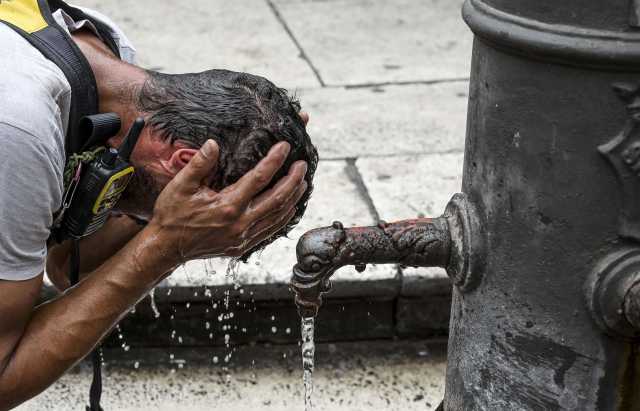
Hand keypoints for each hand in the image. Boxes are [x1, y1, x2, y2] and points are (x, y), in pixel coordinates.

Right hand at [150, 140, 307, 261]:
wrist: (167, 247)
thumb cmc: (172, 215)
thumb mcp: (180, 186)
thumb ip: (199, 164)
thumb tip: (213, 144)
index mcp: (227, 206)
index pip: (259, 179)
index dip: (274, 161)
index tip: (285, 147)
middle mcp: (240, 223)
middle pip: (277, 199)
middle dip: (294, 180)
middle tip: (303, 165)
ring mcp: (243, 237)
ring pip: (278, 216)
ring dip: (294, 198)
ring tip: (303, 182)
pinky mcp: (243, 246)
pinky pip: (271, 230)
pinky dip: (284, 217)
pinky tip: (290, 206)